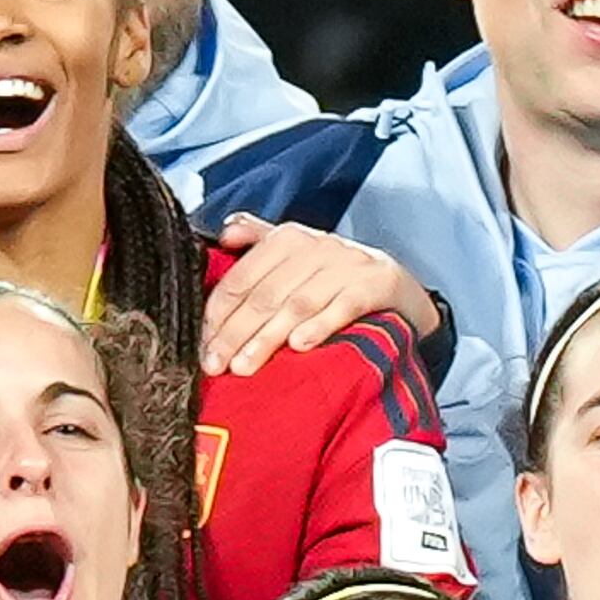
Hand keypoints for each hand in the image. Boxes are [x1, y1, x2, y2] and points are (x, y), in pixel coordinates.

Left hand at [204, 218, 434, 367]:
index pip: (242, 278)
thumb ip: (258, 240)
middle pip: (265, 295)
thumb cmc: (332, 275)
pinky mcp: (376, 285)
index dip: (218, 314)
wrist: (396, 285)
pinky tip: (299, 346)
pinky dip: (319, 326)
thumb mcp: (295, 255)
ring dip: (267, 338)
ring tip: (245, 367)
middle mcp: (315, 247)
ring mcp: (347, 265)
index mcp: (287, 238)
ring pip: (297, 304)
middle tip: (215, 365)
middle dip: (235, 333)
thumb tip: (224, 232)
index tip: (203, 347)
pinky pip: (343, 307)